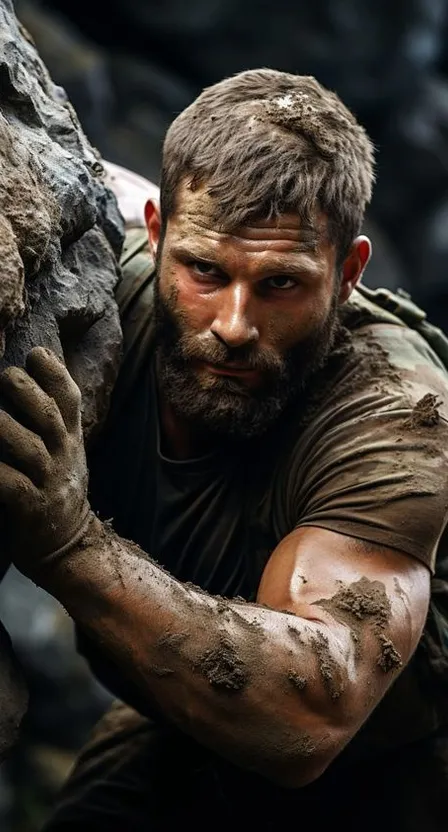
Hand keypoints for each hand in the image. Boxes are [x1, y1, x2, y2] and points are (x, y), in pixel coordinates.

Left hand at [0, 348, 92, 578]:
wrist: (69, 546)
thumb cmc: (56, 491)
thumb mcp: (66, 452)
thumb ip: (53, 419)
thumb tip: (31, 376)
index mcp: (70, 439)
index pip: (70, 399)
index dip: (55, 373)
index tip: (35, 353)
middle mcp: (63, 456)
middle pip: (50, 416)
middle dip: (27, 392)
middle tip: (6, 375)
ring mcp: (49, 483)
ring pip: (29, 448)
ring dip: (5, 428)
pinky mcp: (32, 509)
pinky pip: (12, 486)